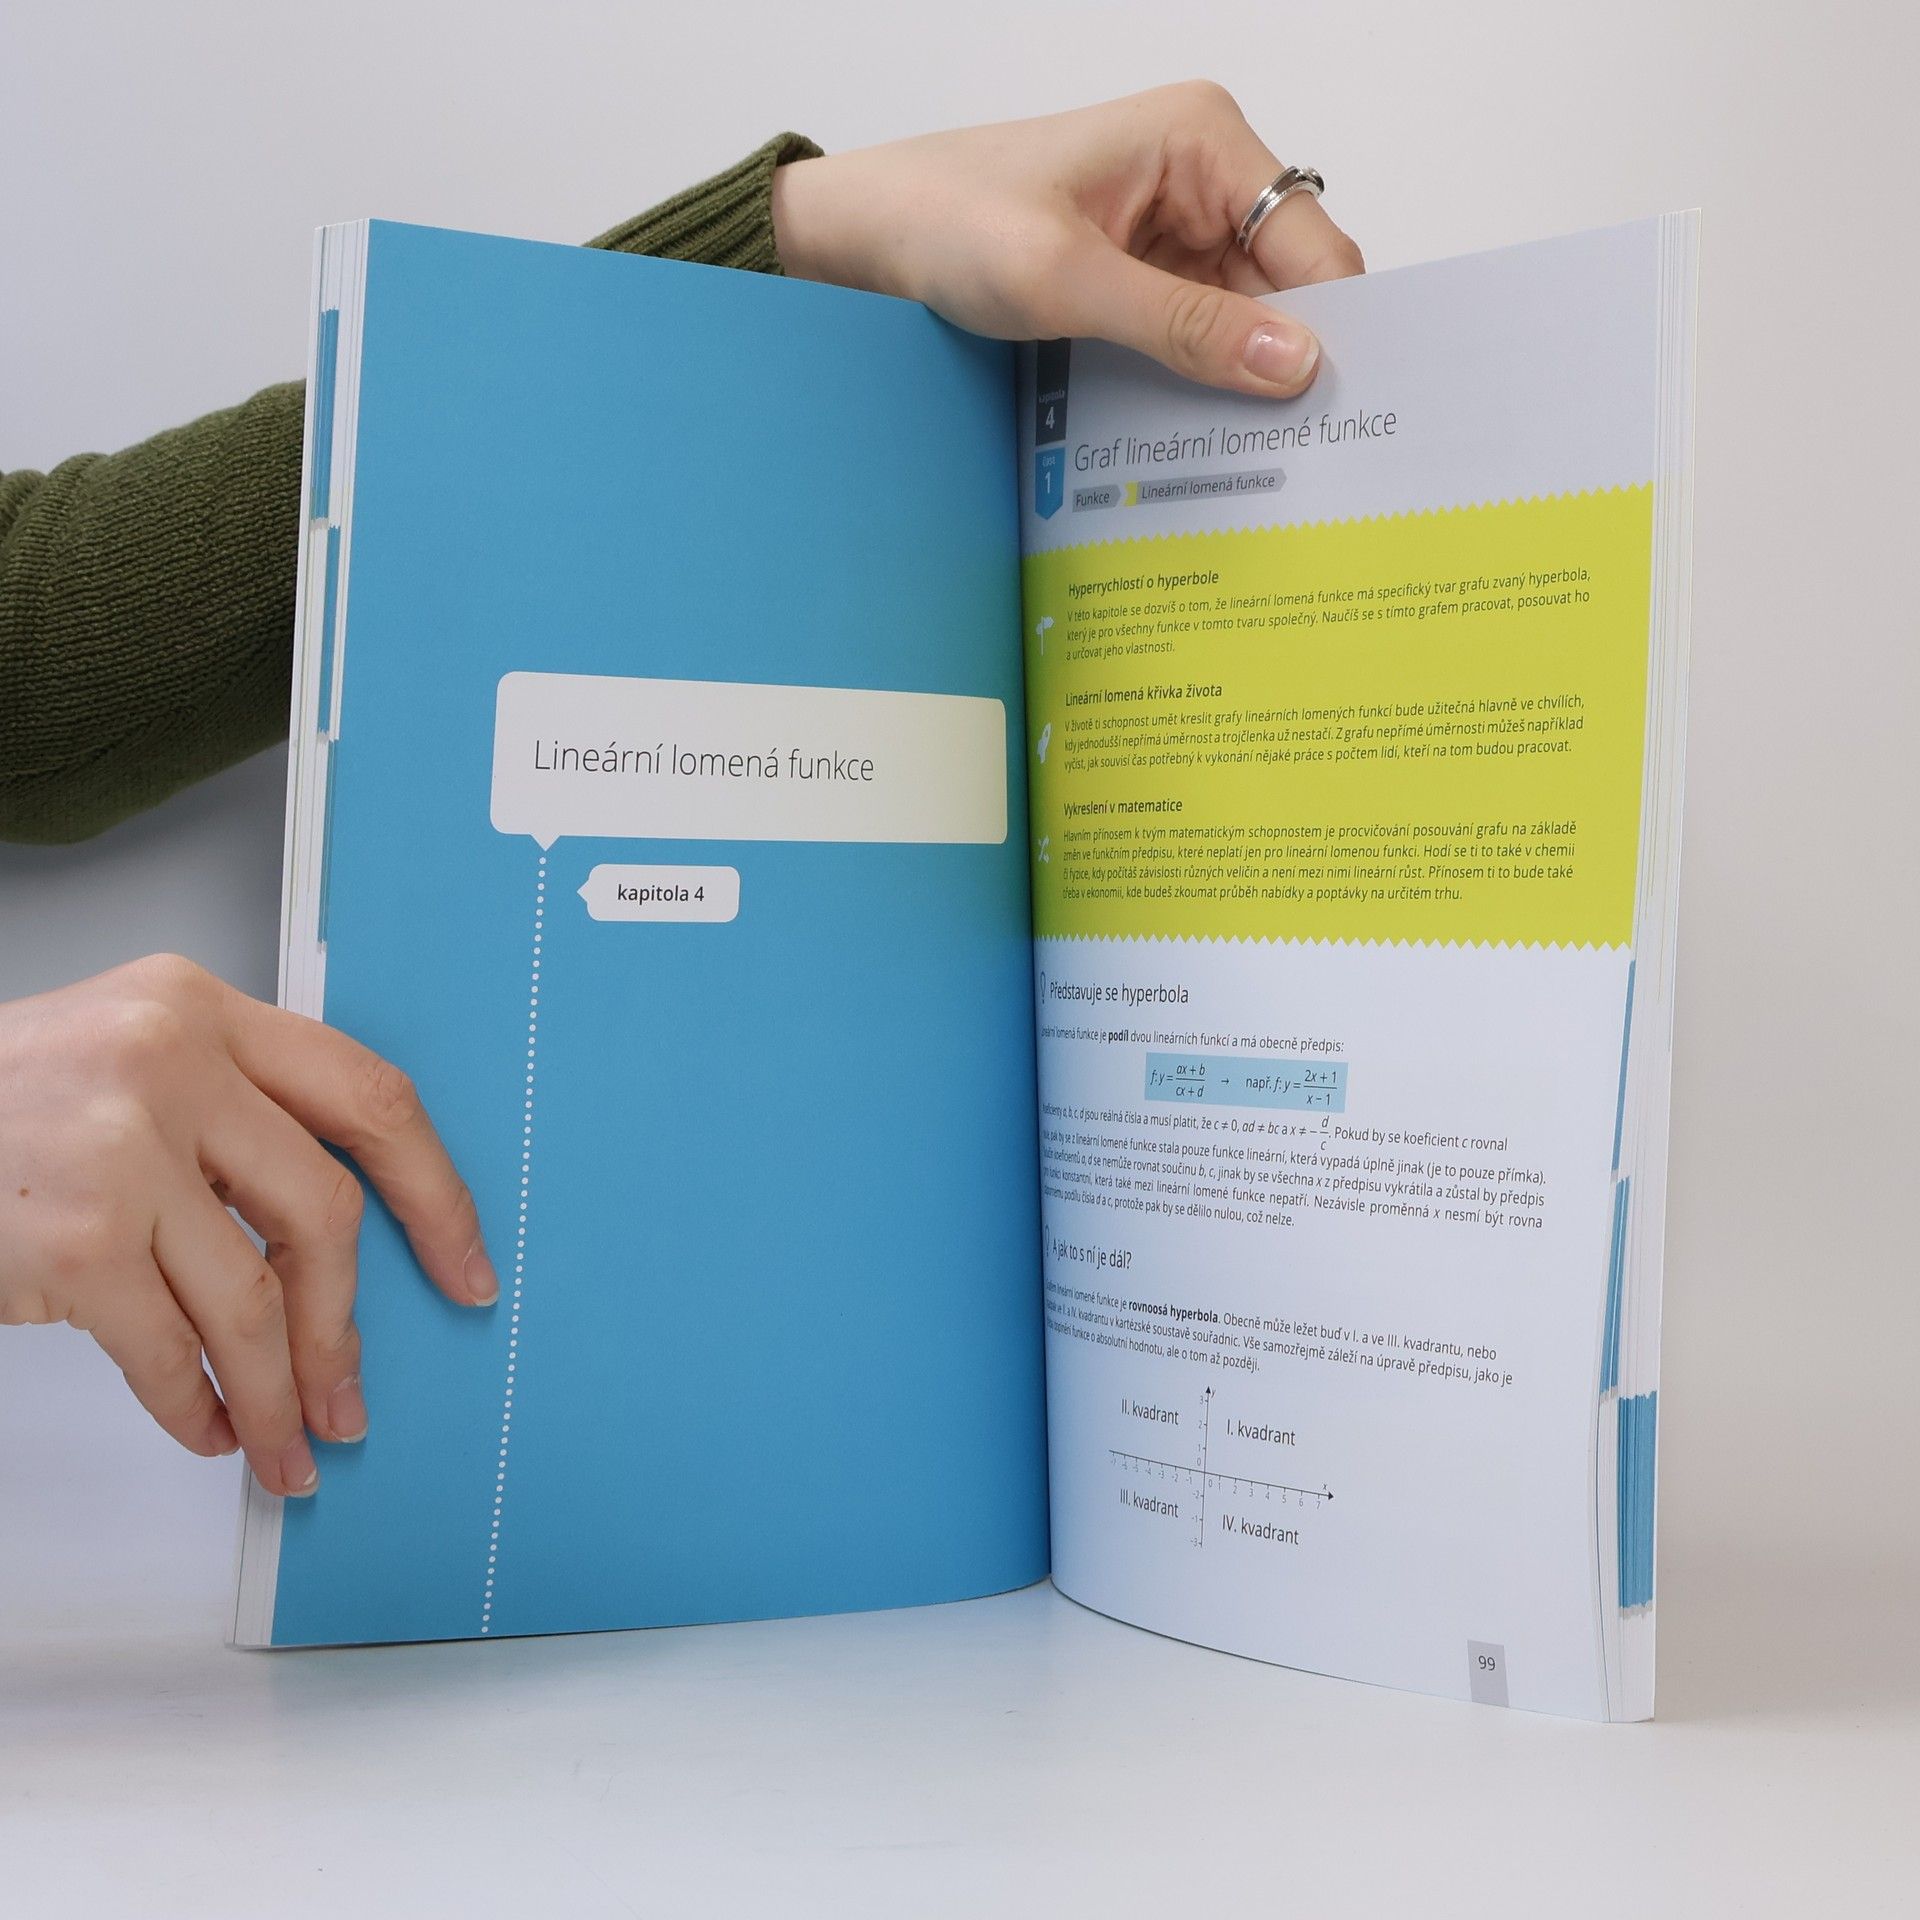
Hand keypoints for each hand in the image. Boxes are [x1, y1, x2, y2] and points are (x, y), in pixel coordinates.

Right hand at [0, 956, 494, 1495]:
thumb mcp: (123, 1062)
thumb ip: (228, 1114)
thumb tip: (333, 1244)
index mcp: (202, 1008)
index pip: (369, 1095)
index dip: (436, 1192)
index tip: (465, 1264)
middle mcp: (172, 1060)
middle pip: (326, 1208)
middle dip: (346, 1324)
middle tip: (352, 1398)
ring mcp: (122, 1146)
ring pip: (256, 1296)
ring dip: (279, 1392)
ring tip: (287, 1447)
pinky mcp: (75, 1238)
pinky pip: (173, 1349)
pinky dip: (197, 1406)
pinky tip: (207, 1430)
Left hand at [772, 81, 1363, 397]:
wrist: (864, 237)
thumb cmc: (947, 220)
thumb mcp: (1066, 281)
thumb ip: (1183, 326)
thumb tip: (1293, 362)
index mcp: (1202, 139)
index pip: (1313, 245)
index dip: (1333, 328)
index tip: (1336, 415)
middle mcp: (1203, 177)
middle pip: (1287, 288)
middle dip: (1284, 364)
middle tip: (1293, 457)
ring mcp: (1174, 231)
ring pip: (1245, 324)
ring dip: (1236, 385)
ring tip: (1241, 456)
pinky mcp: (1142, 278)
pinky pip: (1196, 338)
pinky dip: (1195, 385)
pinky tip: (1192, 434)